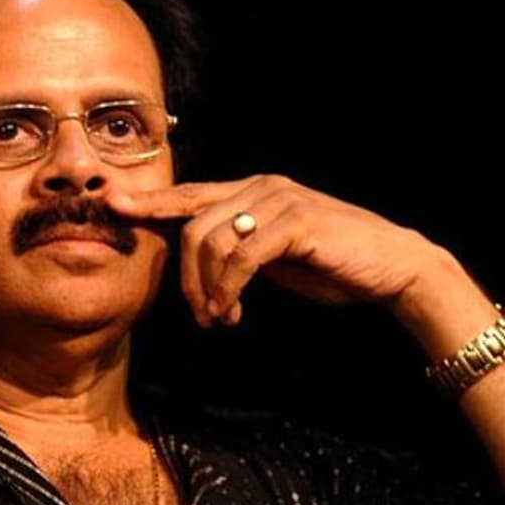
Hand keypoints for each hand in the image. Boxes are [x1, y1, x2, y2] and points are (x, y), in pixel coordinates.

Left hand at [108, 174, 447, 326]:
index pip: (189, 194)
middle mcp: (261, 186)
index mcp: (252, 190)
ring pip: (211, 239)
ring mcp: (279, 199)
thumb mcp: (274, 256)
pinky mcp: (296, 221)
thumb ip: (238, 250)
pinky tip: (234, 311)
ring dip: (207, 288)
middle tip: (200, 316)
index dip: (150, 201)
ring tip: (221, 319)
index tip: (113, 206)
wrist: (392, 268)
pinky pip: (242, 255)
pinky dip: (229, 288)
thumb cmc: (332, 265)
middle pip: (192, 224)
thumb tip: (199, 269)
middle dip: (185, 277)